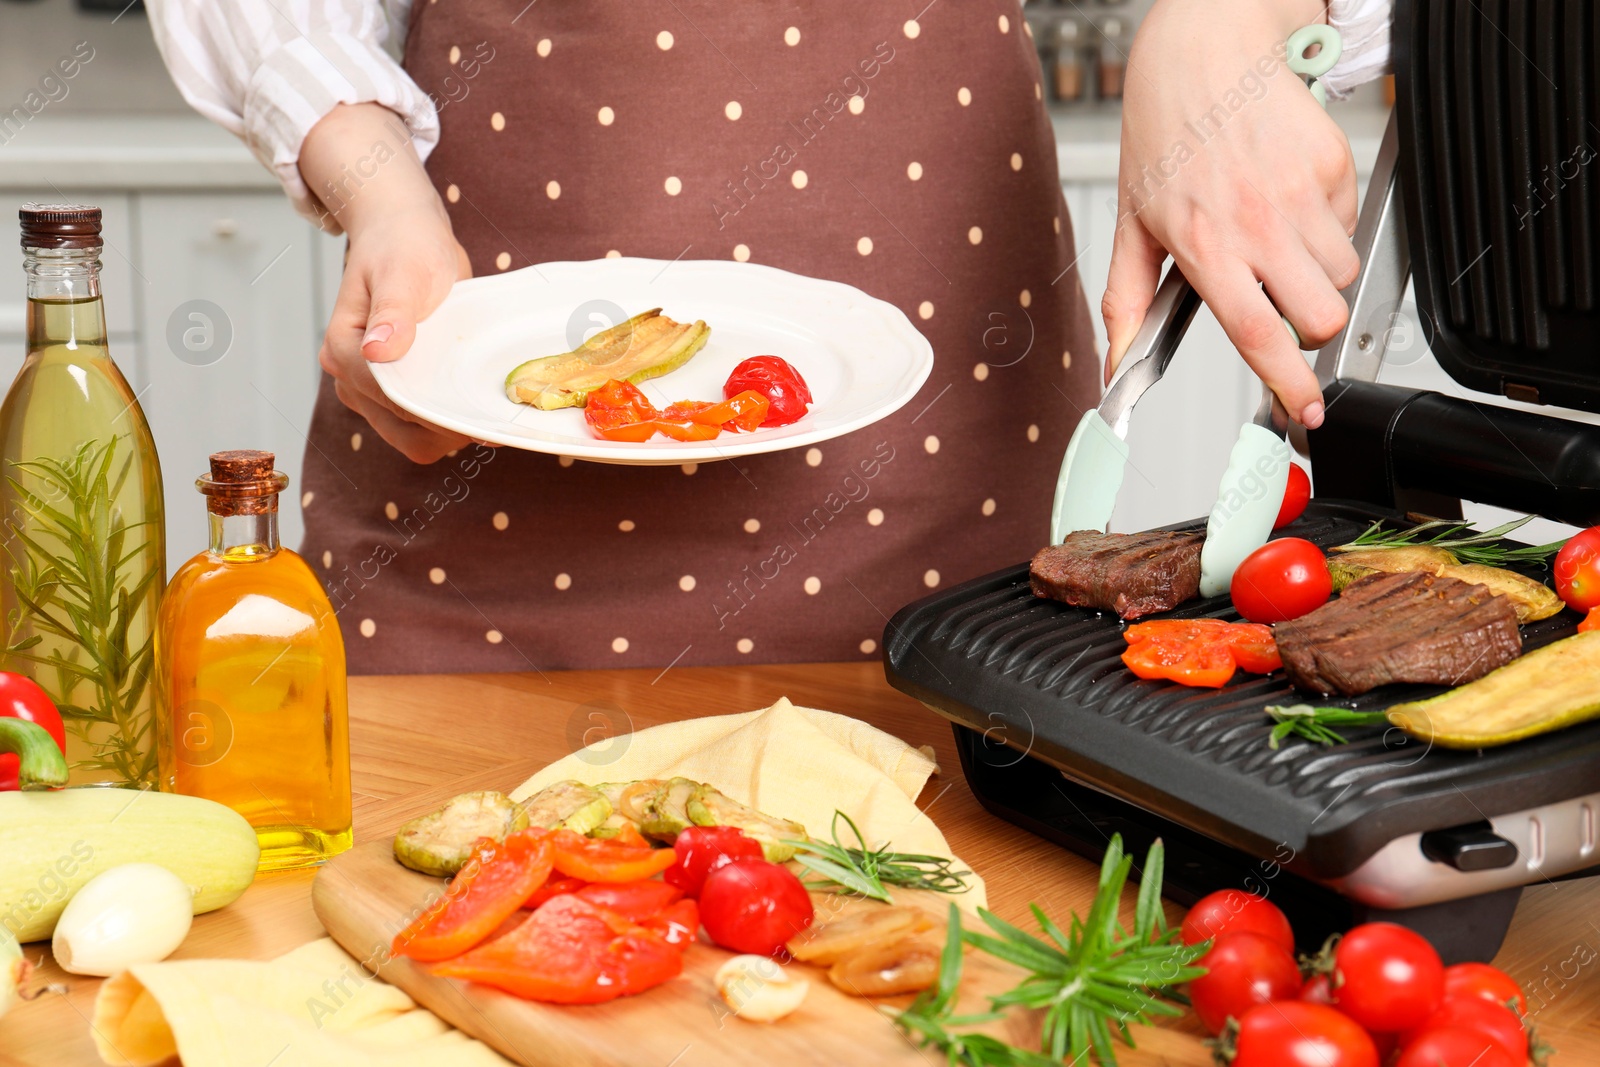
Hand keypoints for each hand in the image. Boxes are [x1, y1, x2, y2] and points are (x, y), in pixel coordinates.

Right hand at [301, 104, 473, 462]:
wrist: (407, 234)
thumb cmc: (403, 245)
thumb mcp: (403, 271)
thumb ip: (393, 311)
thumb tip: (377, 350)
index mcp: (344, 350)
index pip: (390, 402)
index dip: (433, 412)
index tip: (474, 407)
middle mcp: (351, 377)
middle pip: (402, 432)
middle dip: (445, 429)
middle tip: (488, 411)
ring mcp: (373, 387)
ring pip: (414, 437)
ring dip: (450, 428)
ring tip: (484, 404)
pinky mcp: (398, 389)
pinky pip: (423, 424)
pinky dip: (449, 421)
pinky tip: (476, 403)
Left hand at [1102, 0, 1358, 428]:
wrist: (1206, 51)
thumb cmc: (1163, 132)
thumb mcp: (1131, 223)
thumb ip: (1126, 303)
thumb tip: (1115, 366)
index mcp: (1205, 245)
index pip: (1257, 333)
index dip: (1286, 383)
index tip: (1302, 412)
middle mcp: (1257, 222)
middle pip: (1320, 316)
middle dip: (1309, 328)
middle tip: (1280, 302)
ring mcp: (1301, 193)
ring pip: (1340, 273)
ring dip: (1315, 272)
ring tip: (1273, 236)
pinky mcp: (1334, 163)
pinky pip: (1350, 223)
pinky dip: (1326, 224)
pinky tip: (1286, 196)